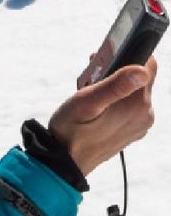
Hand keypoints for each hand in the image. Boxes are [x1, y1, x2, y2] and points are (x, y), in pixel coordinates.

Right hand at [48, 59, 155, 175]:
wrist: (66, 161)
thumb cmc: (71, 130)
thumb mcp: (87, 101)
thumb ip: (116, 85)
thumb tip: (142, 70)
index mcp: (137, 105)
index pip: (148, 65)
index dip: (128, 54)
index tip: (106, 59)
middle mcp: (145, 114)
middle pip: (138, 77)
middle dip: (116, 70)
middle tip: (91, 77)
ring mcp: (140, 123)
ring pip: (133, 90)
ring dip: (113, 84)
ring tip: (90, 91)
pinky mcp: (133, 129)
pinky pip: (129, 104)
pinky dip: (114, 98)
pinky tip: (96, 103)